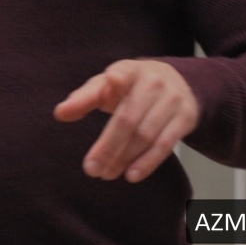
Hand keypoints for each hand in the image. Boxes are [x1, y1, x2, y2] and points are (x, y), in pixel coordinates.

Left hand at [54, 59, 198, 183]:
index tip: (110, 81)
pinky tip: (132, 174)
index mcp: (129, 70)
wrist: (178, 81)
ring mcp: (172, 99)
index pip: (121, 74)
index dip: (115, 80)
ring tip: (106, 173)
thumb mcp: (107, 84)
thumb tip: (60, 113)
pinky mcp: (185, 117)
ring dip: (124, 158)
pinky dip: (148, 162)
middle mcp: (153, 82)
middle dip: (108, 146)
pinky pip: (165, 144)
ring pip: (146, 134)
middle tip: (91, 169)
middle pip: (128, 118)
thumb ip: (84, 98)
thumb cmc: (132, 85)